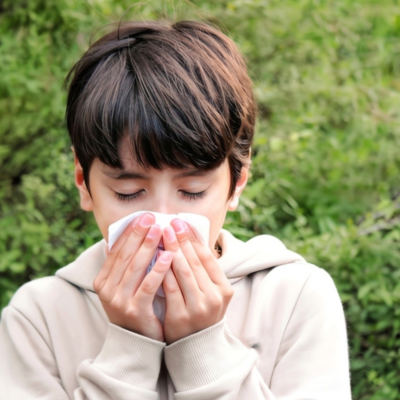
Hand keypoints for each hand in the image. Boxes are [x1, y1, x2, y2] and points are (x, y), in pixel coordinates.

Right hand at [93, 213, 172, 341]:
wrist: (136, 342)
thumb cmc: (134, 306)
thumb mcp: (122, 286)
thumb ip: (122, 265)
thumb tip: (119, 238)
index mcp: (103, 281)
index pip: (116, 251)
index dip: (128, 232)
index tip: (141, 217)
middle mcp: (107, 290)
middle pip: (125, 256)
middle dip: (138, 235)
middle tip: (151, 218)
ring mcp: (120, 301)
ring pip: (135, 268)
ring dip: (148, 247)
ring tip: (159, 230)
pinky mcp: (135, 311)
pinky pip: (148, 286)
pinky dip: (158, 269)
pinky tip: (169, 256)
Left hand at [162, 219, 233, 343]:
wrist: (195, 346)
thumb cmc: (201, 312)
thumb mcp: (210, 291)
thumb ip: (203, 270)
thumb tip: (188, 238)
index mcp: (224, 288)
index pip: (208, 257)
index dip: (193, 238)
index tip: (182, 223)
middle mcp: (214, 297)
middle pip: (194, 261)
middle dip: (180, 239)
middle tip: (169, 223)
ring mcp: (198, 308)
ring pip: (182, 271)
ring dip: (170, 249)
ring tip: (161, 234)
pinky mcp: (181, 317)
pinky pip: (169, 287)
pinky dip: (162, 270)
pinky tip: (154, 256)